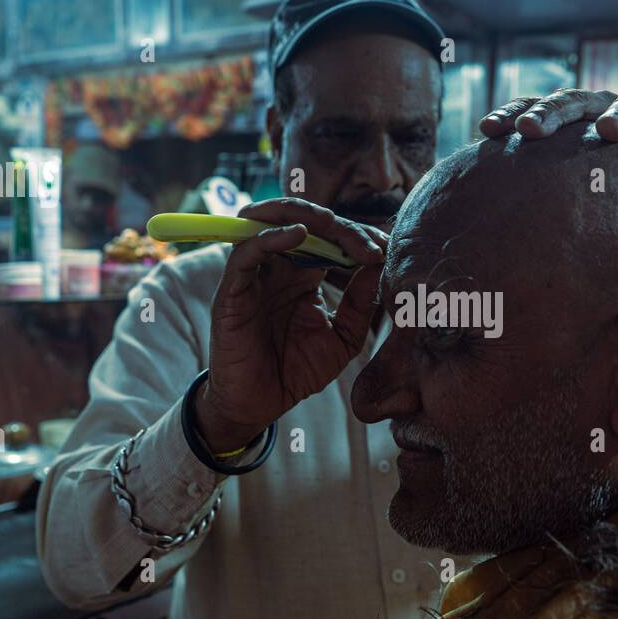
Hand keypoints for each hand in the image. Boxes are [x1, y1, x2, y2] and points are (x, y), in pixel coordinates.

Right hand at [194, 198, 385, 450]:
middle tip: (365, 240)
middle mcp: (279, 268)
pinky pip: (246, 251)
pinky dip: (270, 236)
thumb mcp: (342, 338)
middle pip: (303, 222)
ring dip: (301, 214)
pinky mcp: (233, 290)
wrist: (261, 404)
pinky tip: (299, 235)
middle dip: (337, 224)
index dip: (357, 237)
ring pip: (268, 222)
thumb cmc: (298, 371)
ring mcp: (255, 275)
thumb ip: (359, 304)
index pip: (330, 239)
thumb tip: (379, 265)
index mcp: (305, 276)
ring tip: (331, 223)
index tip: (384, 250)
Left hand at [479, 88, 617, 170]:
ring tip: (611, 134)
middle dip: (551, 112)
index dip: (510, 113)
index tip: (487, 130)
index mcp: (562, 112)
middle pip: (572, 101)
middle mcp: (595, 105)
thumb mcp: (552, 175)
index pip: (531, 105)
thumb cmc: (579, 179)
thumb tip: (469, 204)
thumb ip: (523, 180)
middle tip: (531, 129)